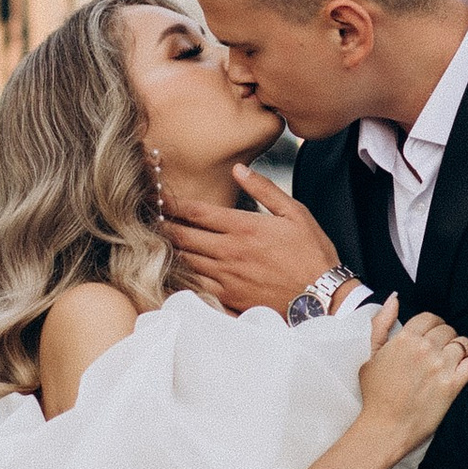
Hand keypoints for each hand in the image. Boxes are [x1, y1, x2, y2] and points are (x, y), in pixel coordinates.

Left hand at [162, 165, 345, 316]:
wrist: (323, 299)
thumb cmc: (313, 255)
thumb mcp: (296, 213)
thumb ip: (265, 189)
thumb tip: (238, 169)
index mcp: (244, 227)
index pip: (197, 212)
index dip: (172, 203)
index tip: (156, 196)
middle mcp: (229, 252)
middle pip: (182, 237)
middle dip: (162, 226)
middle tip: (144, 218)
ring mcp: (226, 278)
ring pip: (184, 262)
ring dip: (167, 251)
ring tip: (151, 242)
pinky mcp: (228, 299)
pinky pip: (194, 286)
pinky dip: (180, 276)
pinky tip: (171, 271)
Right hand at [358, 305, 467, 448]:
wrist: (384, 428)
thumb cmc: (375, 395)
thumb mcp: (370, 355)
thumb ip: (381, 325)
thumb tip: (393, 299)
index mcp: (404, 339)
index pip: (430, 318)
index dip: (433, 325)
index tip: (433, 335)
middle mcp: (424, 349)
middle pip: (447, 330)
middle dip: (447, 338)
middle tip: (443, 350)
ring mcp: (440, 366)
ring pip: (462, 343)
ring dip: (462, 348)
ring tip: (457, 357)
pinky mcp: (453, 385)